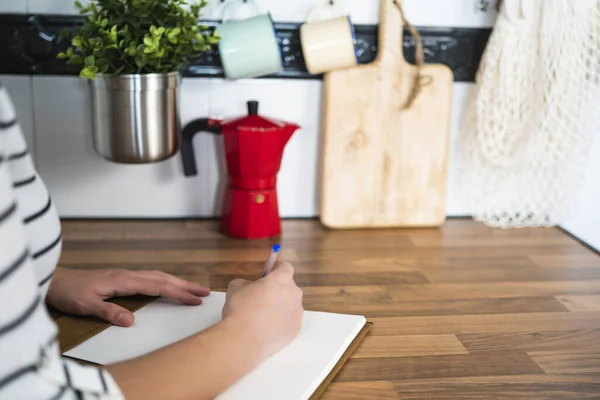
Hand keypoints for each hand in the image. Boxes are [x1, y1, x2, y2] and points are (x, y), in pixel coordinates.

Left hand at [46, 267, 209, 326]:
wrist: (54, 280)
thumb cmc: (69, 292)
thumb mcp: (86, 306)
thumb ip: (109, 311)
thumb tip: (132, 321)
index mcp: (124, 280)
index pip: (158, 286)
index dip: (178, 292)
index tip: (196, 299)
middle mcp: (128, 275)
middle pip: (163, 278)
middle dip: (185, 285)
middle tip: (206, 292)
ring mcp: (126, 276)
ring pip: (158, 276)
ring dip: (177, 282)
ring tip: (193, 289)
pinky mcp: (122, 279)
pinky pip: (150, 278)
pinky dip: (165, 282)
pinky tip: (167, 286)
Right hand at [222, 262, 302, 359]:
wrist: (244, 340)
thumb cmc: (240, 309)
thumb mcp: (235, 288)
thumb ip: (245, 283)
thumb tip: (248, 287)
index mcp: (282, 280)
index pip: (286, 267)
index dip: (276, 270)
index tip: (267, 276)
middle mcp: (294, 294)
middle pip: (289, 287)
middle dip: (278, 290)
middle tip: (261, 299)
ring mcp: (297, 313)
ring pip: (291, 305)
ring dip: (281, 307)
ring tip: (263, 317)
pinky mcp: (296, 330)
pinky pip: (290, 321)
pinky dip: (281, 323)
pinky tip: (267, 329)